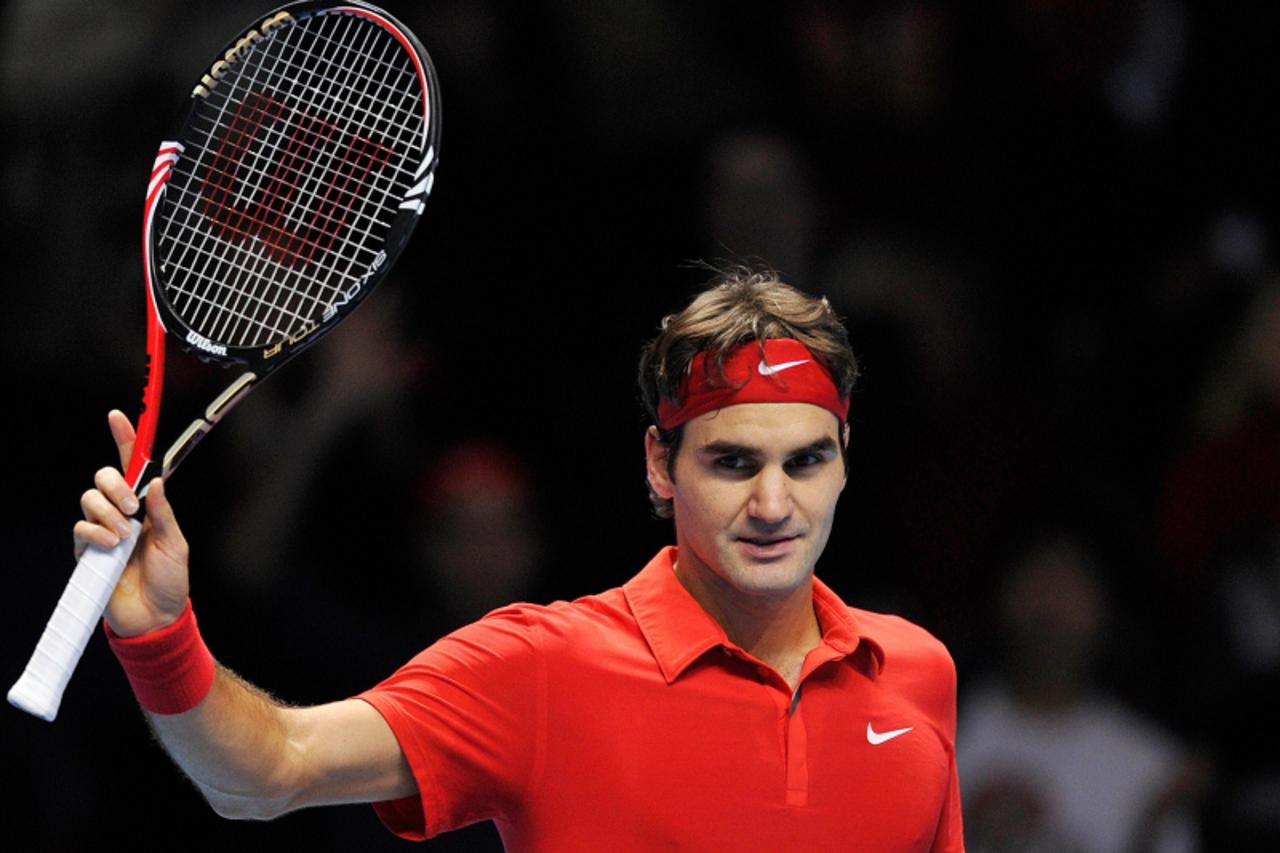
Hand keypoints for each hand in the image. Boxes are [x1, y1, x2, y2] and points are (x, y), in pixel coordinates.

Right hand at [75, 410, 190, 636]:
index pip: (133, 468)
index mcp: (147, 508)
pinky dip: (96, 533)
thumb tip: (156, 482)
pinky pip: (81, 528)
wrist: (154, 617)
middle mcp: (122, 514)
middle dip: (116, 486)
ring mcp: (102, 530)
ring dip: (109, 514)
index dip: (125, 440)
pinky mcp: (88, 550)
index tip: (118, 416)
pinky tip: (111, 547)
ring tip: (125, 537)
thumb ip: (164, 513)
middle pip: (104, 477)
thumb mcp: (175, 544)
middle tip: (133, 509)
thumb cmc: (170, 582)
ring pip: (90, 499)